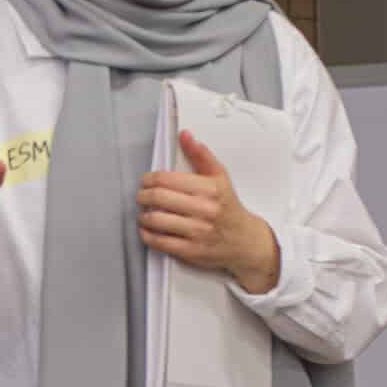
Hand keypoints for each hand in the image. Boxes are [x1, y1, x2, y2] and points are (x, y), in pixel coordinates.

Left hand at [137, 130, 279, 292]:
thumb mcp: (220, 177)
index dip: (148, 179)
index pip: (166, 180)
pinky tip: (147, 229)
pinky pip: (159, 242)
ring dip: (142, 215)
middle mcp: (203, 210)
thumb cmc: (229, 207)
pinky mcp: (190, 251)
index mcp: (209, 189)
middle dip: (142, 195)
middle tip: (141, 195)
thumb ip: (201, 155)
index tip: (146, 181)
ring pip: (155, 220)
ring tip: (143, 212)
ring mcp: (196, 232)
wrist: (245, 241)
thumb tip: (185, 135)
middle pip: (157, 198)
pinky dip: (146, 234)